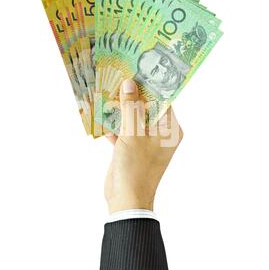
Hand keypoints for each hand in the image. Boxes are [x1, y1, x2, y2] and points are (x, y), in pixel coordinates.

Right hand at [104, 79, 182, 212]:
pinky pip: (123, 130)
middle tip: (118, 74)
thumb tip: (129, 83)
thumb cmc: (135, 169)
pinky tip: (99, 113)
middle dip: (131, 94)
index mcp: (169, 129)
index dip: (150, 84)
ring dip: (119, 108)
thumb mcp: (133, 135)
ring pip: (132, 118)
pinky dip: (113, 124)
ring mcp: (144, 141)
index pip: (162, 100)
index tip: (137, 67)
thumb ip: (131, 108)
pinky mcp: (131, 148)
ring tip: (106, 89)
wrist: (126, 202)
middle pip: (146, 107)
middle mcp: (160, 134)